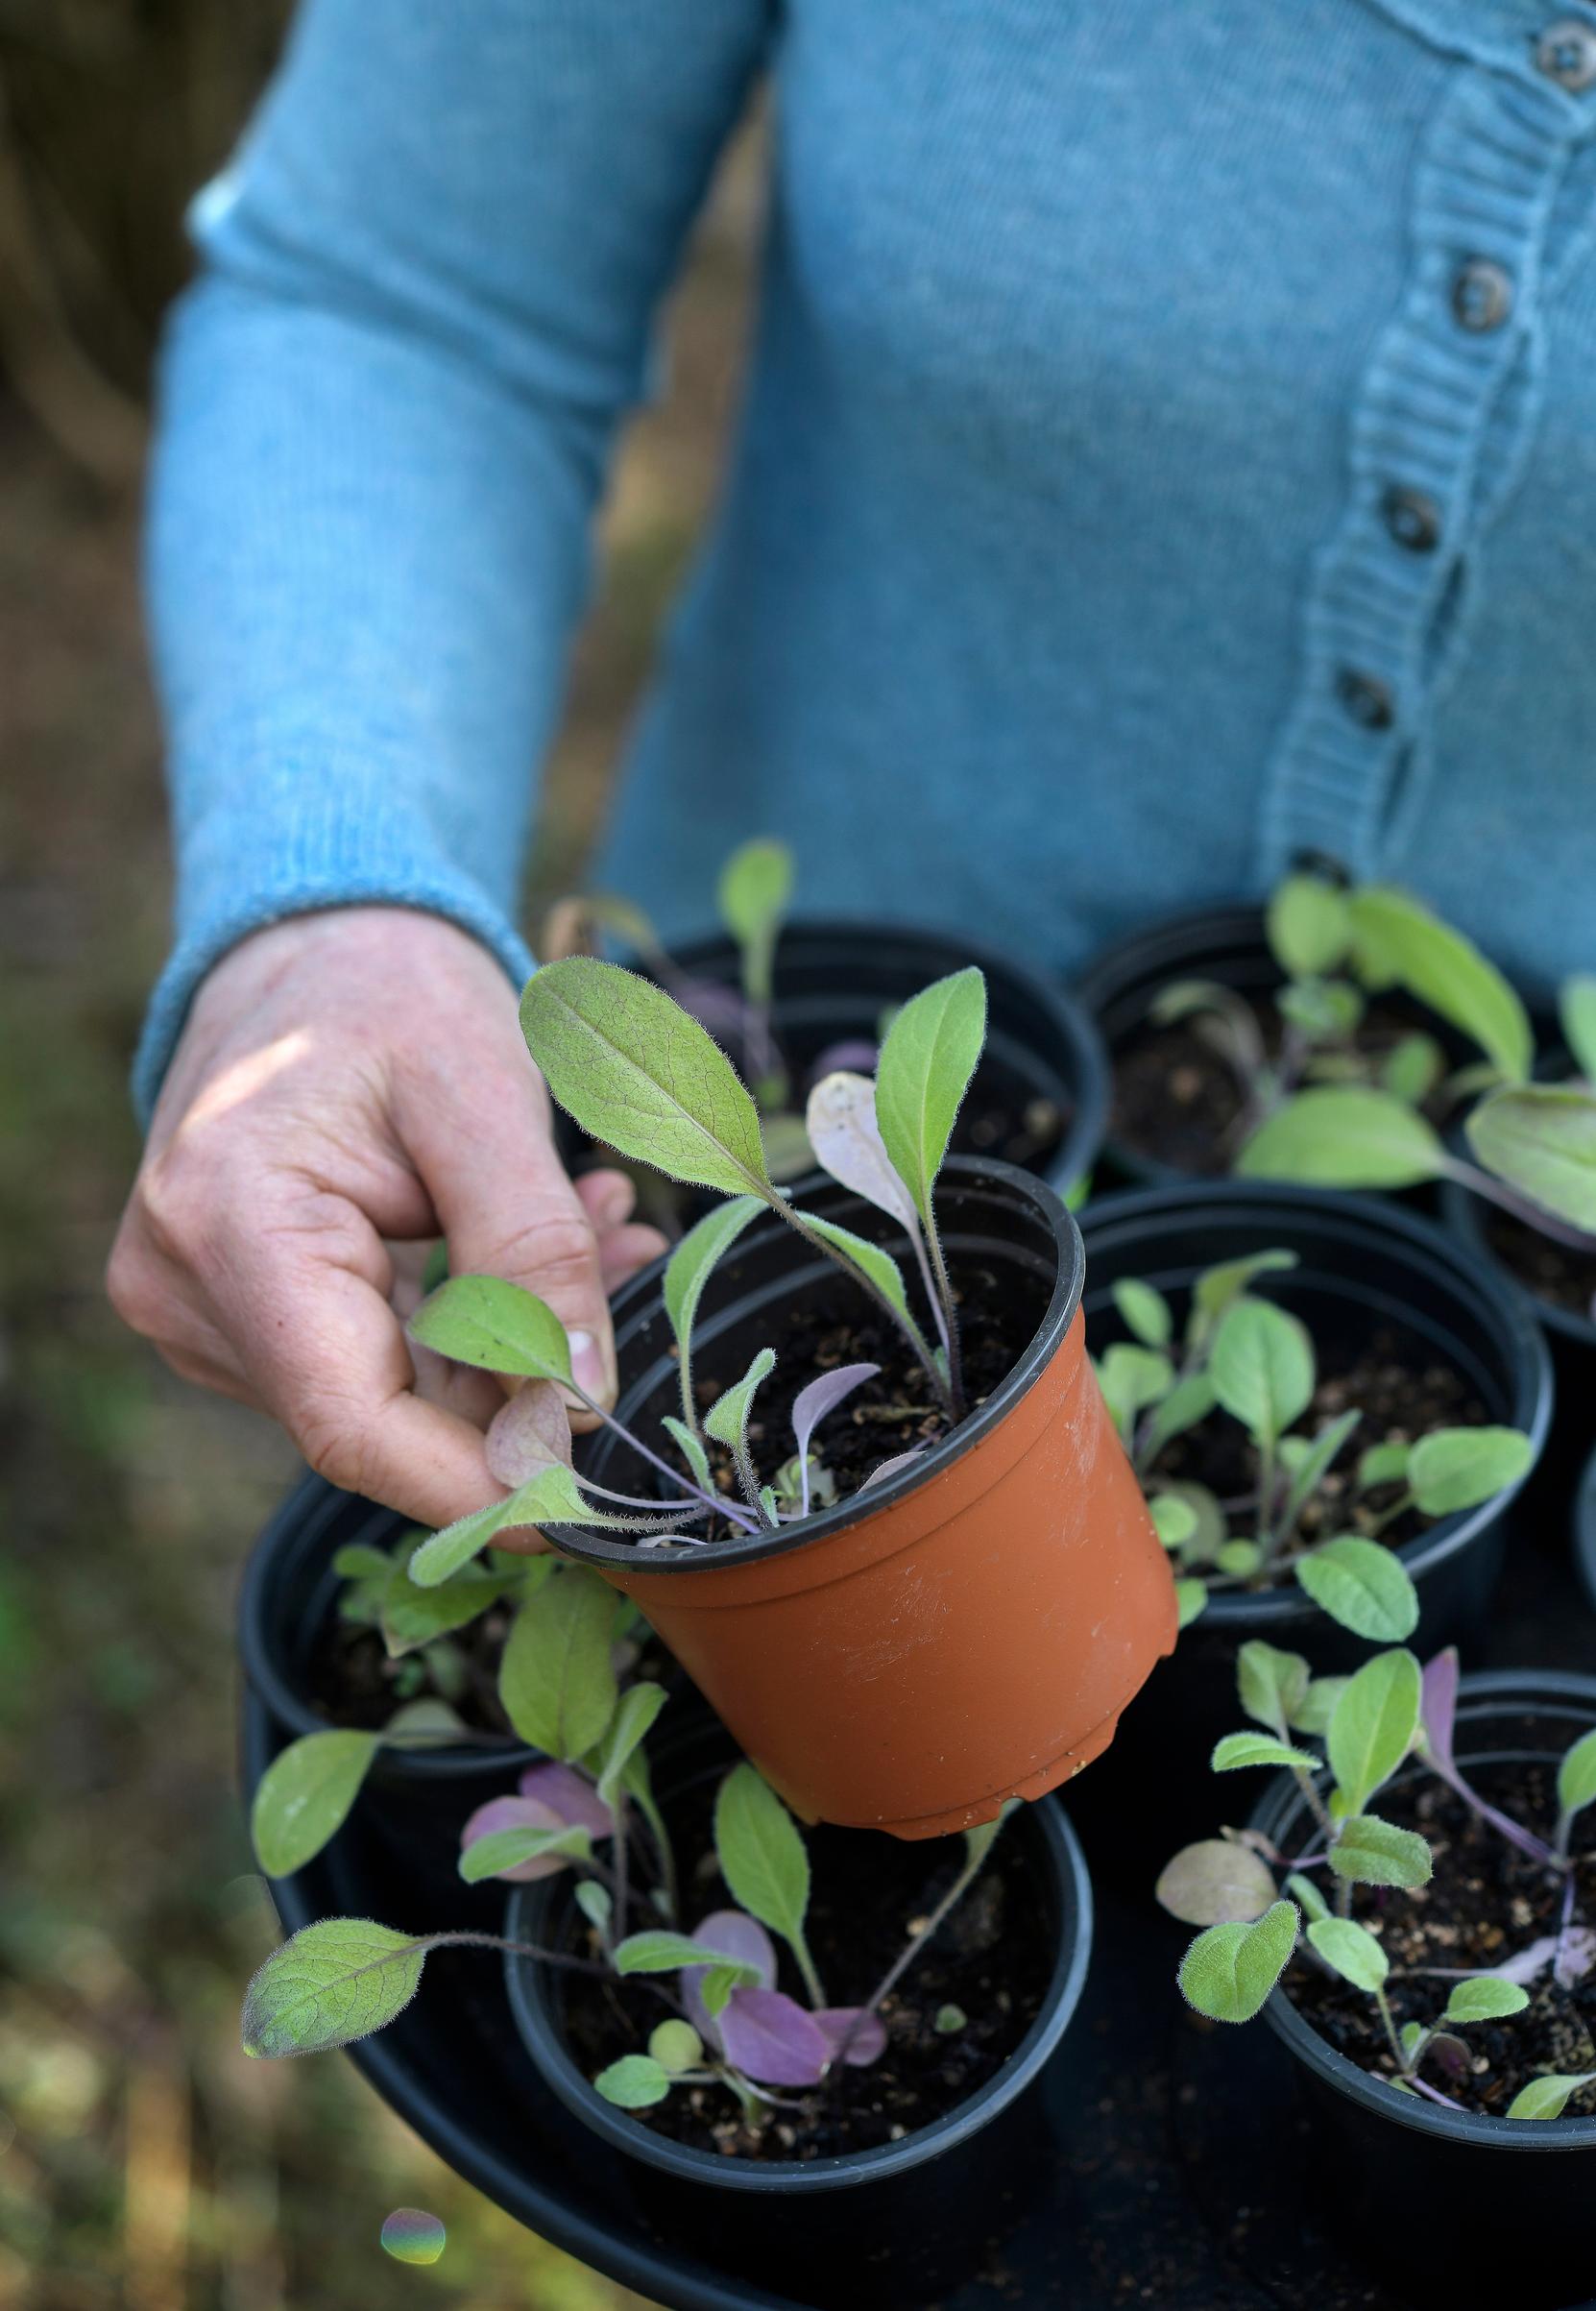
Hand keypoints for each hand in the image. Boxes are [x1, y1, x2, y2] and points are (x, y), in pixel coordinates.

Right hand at [108, 908, 665, 1527]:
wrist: (316, 943)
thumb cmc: (393, 992)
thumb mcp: (486, 1096)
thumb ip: (536, 1251)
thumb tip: (582, 1405)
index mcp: (228, 1223)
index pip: (351, 1424)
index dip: (476, 1483)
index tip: (589, 1505)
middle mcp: (186, 1285)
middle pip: (378, 1415)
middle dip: (522, 1382)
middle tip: (633, 1272)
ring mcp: (199, 1305)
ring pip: (390, 1391)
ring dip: (513, 1339)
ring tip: (603, 1226)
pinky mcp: (234, 1310)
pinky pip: (374, 1357)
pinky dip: (473, 1323)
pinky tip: (549, 1250)